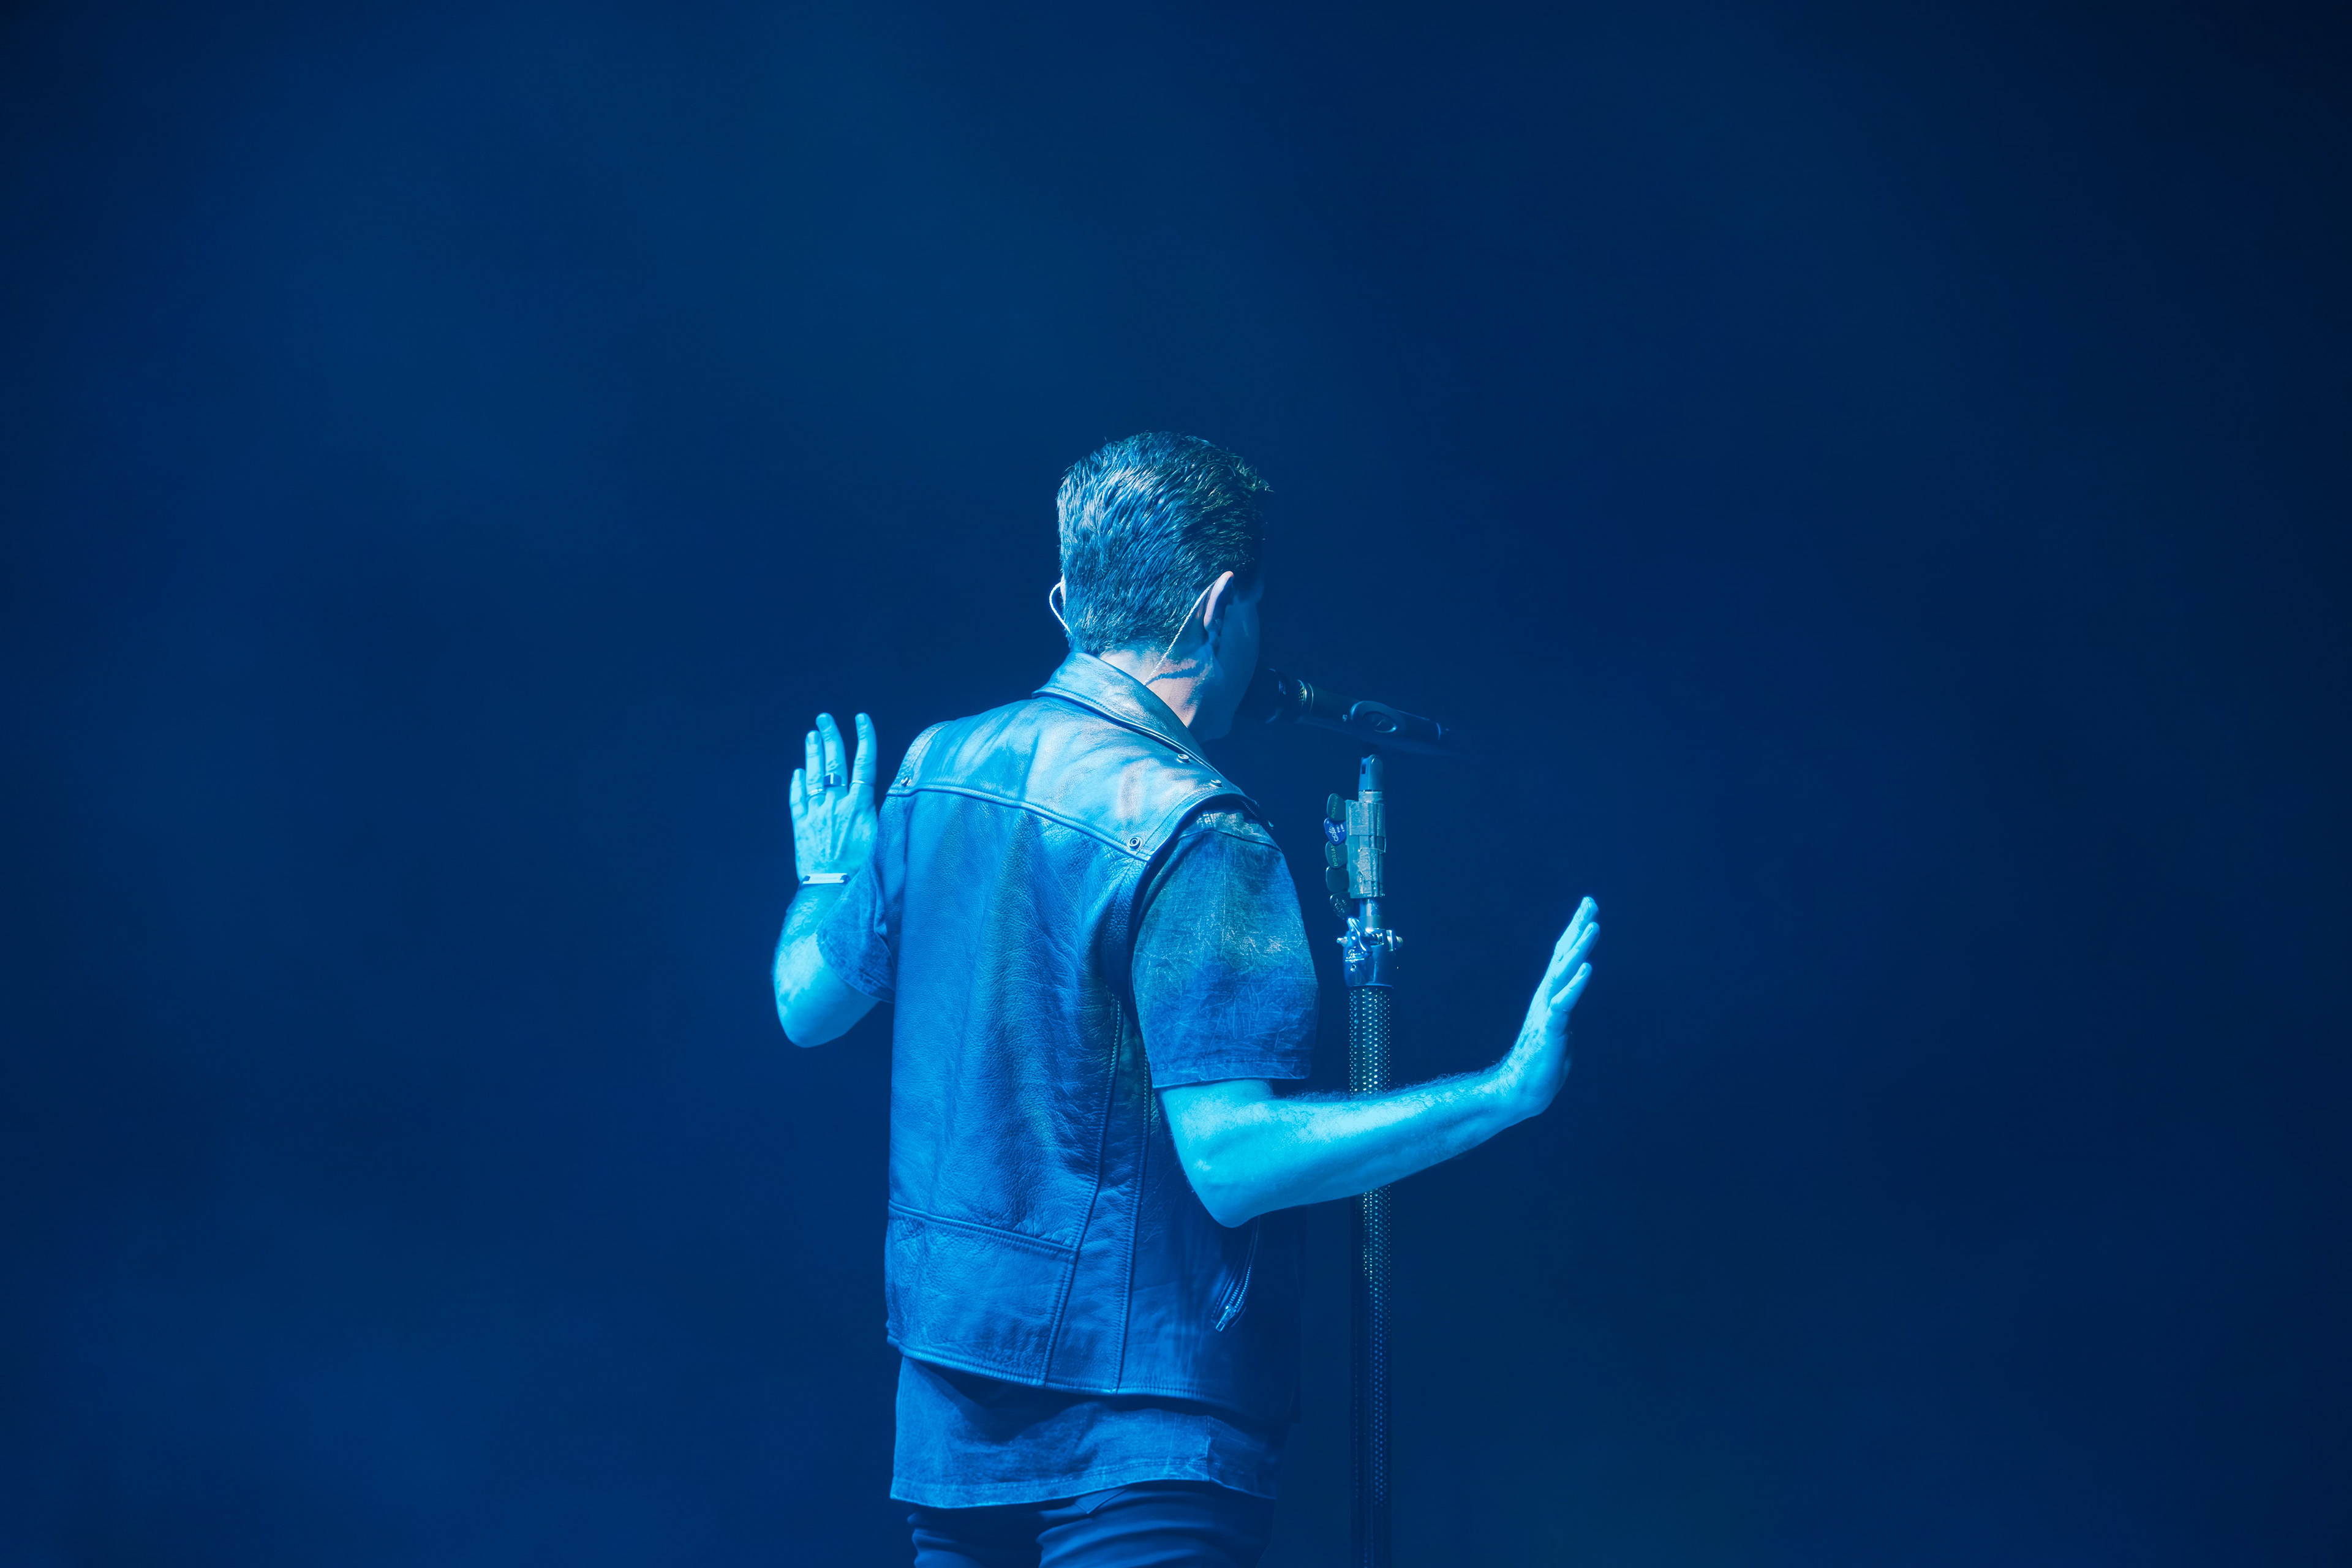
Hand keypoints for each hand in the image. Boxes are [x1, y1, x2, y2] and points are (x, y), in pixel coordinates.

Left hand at [789, 711, 878, 881]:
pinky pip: (797, 799)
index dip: (864, 738)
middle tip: (824, 717)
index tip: (861, 718)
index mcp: (860, 806)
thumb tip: (901, 794)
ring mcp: (816, 813)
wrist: (833, 890)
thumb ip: (887, 815)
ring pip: (813, 776)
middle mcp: (836, 804)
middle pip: (834, 763)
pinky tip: (797, 772)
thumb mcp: (883, 840)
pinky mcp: (801, 826)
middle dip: (829, 736)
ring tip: (811, 735)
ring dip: (812, 754)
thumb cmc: (864, 871)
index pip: (864, 764)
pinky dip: (797, 784)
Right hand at [1495, 897, 1598, 1120]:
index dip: (1575, 932)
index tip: (1588, 909)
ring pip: (1564, 974)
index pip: (1564, 958)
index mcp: (1551, 997)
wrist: (1521, 1091)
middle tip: (1590, 903)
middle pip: (1564, 956)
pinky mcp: (1551, 1029)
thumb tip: (1565, 1006)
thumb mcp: (1558, 1031)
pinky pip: (1564, 1003)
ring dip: (1579, 949)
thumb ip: (1562, 1014)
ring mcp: (1547, 1011)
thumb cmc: (1540, 1065)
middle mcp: (1547, 997)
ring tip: (1593, 927)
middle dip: (1578, 929)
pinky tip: (1587, 969)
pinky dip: (1575, 985)